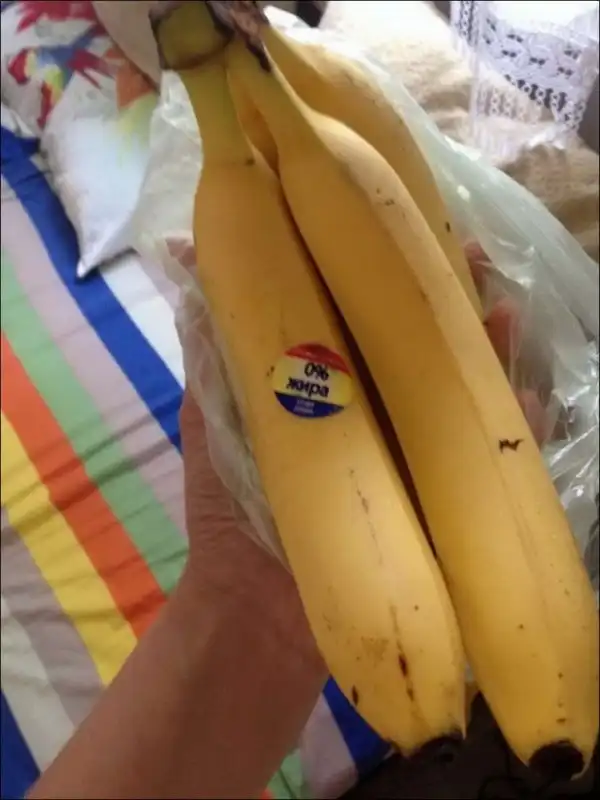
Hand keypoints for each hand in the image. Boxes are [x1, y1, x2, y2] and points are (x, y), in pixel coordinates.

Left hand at [177, 240, 550, 674]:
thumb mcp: (215, 413)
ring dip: (489, 352)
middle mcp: (379, 414)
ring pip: (461, 392)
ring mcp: (413, 457)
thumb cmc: (230, 508)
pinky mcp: (440, 504)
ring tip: (505, 314)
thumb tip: (193, 252)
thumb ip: (214, 343)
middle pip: (423, 346)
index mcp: (333, 385)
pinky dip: (508, 430)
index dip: (388, 273)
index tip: (403, 227)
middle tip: (476, 260)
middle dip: (452, 301)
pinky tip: (523, 397)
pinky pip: (484, 461)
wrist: (256, 610)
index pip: (367, 315)